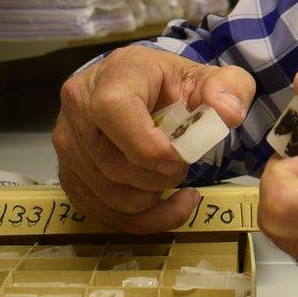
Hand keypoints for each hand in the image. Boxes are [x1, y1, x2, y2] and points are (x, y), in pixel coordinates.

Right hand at [52, 45, 254, 232]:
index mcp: (112, 77)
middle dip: (160, 178)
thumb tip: (229, 113)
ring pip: (111, 196)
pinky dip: (143, 220)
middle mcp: (78, 108)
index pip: (113, 112)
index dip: (148, 147)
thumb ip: (229, 87)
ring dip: (154, 201)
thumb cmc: (168, 84)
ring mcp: (68, 145)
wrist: (135, 89)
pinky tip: (166, 204)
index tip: (180, 159)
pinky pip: (103, 213)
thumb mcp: (205, 76)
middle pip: (114, 165)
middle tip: (184, 166)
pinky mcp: (69, 175)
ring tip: (175, 181)